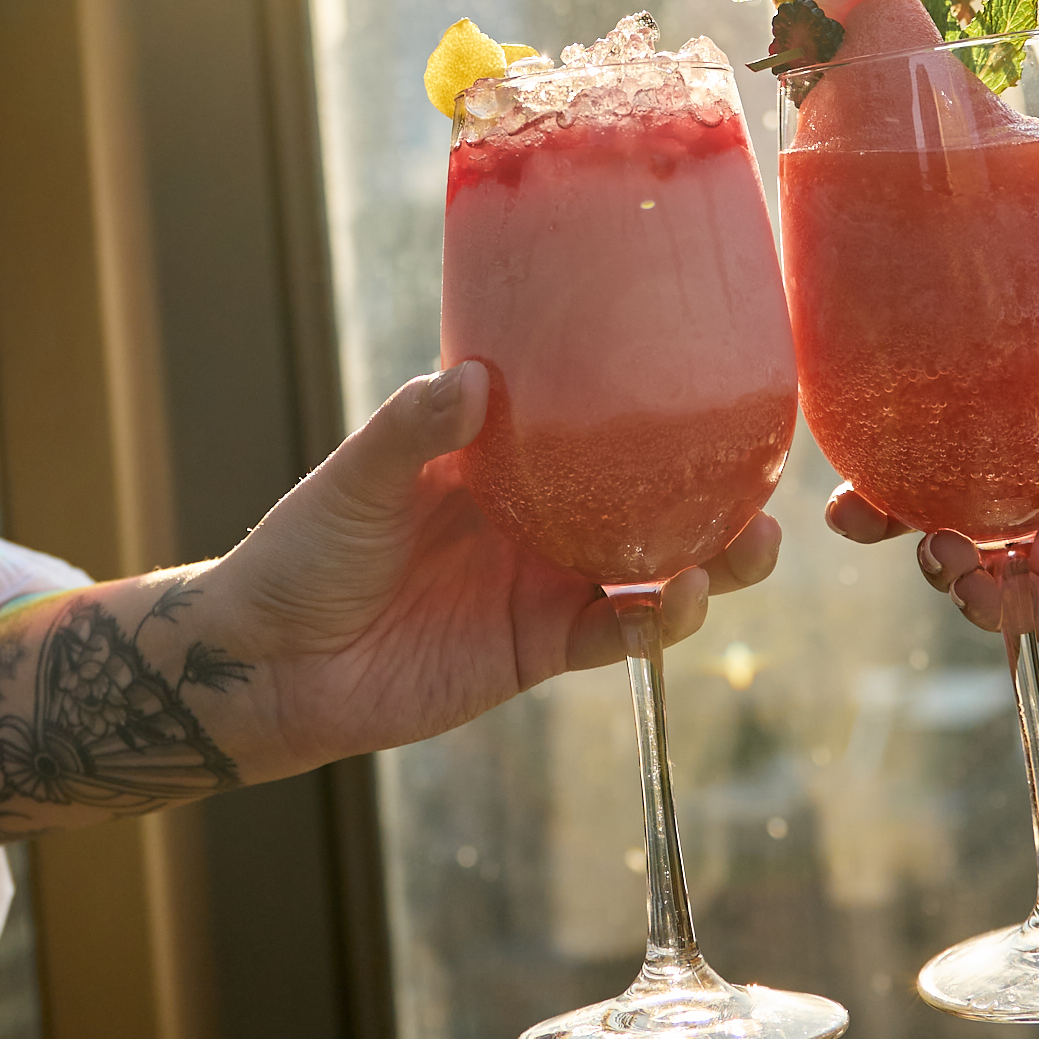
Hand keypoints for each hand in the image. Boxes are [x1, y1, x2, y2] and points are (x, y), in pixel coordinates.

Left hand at [213, 361, 780, 776]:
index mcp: (503, 456)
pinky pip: (617, 634)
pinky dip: (655, 623)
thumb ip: (413, 430)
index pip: (594, 417)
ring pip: (652, 566)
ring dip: (709, 559)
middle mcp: (539, 513)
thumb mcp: (356, 478)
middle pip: (650, 496)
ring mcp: (544, 582)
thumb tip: (476, 381)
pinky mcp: (539, 648)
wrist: (270, 666)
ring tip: (751, 546)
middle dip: (716, 490)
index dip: (654, 401)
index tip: (718, 372)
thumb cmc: (303, 552)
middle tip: (769, 480)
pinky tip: (677, 604)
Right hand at [826, 336, 1038, 683]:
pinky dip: (982, 601)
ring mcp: (1034, 550)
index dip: (906, 413)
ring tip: (933, 548)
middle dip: (877, 500)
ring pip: (954, 552)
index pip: (960, 417)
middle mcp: (1022, 490)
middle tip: (844, 504)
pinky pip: (1005, 606)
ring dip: (930, 552)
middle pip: (929, 491)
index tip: (859, 400)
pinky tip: (974, 591)